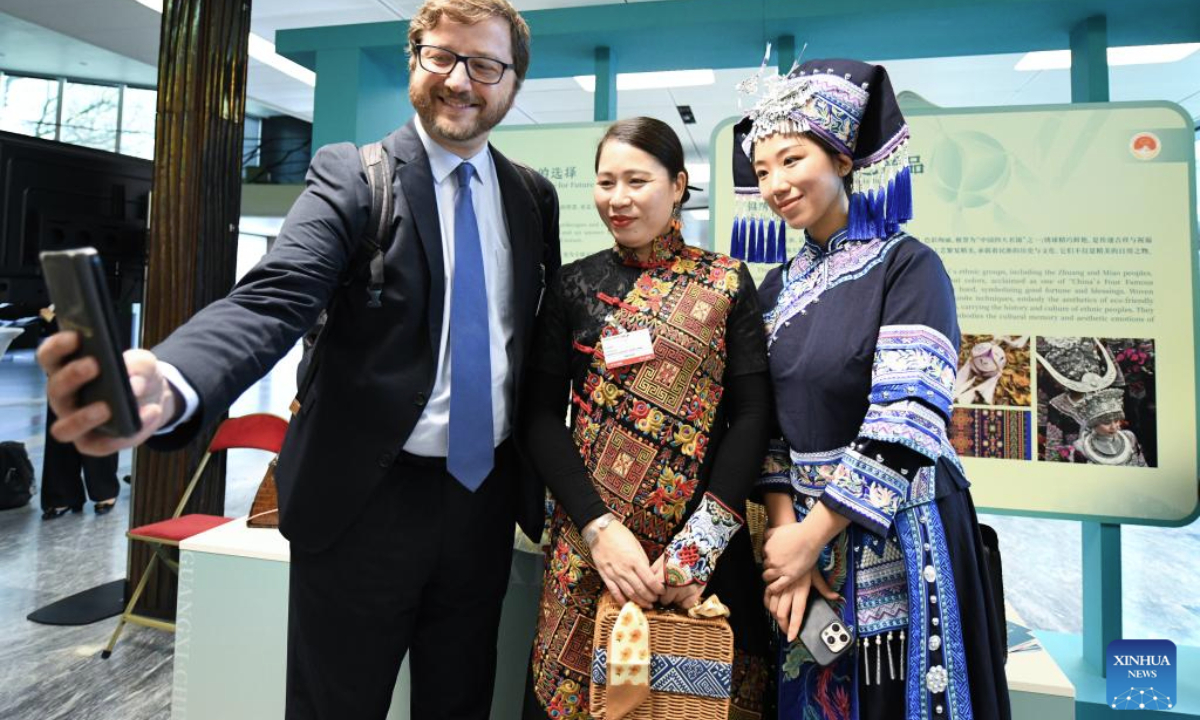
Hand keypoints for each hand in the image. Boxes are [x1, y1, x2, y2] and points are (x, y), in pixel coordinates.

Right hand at [39, 331, 175, 455]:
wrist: (155, 397)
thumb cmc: (136, 374)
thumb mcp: (143, 362)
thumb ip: (138, 365)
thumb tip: (132, 383)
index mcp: (68, 369)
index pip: (49, 356)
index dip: (57, 346)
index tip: (76, 336)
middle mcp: (65, 397)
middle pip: (55, 389)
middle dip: (72, 376)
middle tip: (94, 364)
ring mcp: (75, 422)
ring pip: (64, 428)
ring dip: (83, 418)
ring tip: (107, 407)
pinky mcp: (92, 443)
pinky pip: (100, 445)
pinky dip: (123, 435)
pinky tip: (148, 415)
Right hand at [587, 518, 662, 608]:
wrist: (599, 531)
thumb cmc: (620, 535)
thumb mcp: (636, 545)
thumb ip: (642, 560)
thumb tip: (648, 573)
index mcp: (635, 560)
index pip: (650, 580)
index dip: (658, 589)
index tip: (662, 592)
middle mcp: (625, 569)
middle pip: (641, 590)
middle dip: (651, 598)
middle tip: (656, 600)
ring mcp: (614, 574)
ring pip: (629, 594)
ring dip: (639, 602)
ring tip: (647, 605)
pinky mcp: (605, 576)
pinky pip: (614, 592)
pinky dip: (622, 600)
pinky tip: (628, 604)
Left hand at [649, 556, 703, 609]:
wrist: (698, 548)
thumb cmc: (678, 553)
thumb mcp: (662, 559)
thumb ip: (653, 572)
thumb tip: (646, 583)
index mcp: (663, 577)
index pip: (654, 592)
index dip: (655, 591)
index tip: (657, 589)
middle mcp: (674, 585)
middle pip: (664, 600)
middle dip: (664, 596)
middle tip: (668, 588)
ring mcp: (685, 590)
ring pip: (675, 603)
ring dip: (674, 598)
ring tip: (678, 587)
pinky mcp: (696, 592)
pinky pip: (686, 605)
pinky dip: (684, 602)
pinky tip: (684, 594)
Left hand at [762, 521, 821, 594]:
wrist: (809, 536)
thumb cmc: (796, 531)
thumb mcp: (778, 530)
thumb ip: (769, 534)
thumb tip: (764, 537)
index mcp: (768, 548)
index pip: (763, 556)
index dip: (769, 557)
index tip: (775, 558)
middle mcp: (772, 559)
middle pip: (765, 566)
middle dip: (770, 566)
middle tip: (778, 566)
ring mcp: (780, 569)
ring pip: (767, 577)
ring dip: (769, 577)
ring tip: (776, 576)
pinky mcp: (790, 576)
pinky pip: (777, 586)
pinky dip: (773, 588)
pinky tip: (774, 588)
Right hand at [764, 568, 839, 642]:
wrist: (796, 546)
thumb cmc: (807, 561)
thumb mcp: (817, 576)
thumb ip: (825, 589)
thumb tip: (836, 597)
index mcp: (800, 591)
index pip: (797, 614)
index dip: (793, 627)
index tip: (791, 637)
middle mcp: (788, 591)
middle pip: (782, 614)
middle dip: (783, 626)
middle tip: (787, 632)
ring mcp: (779, 586)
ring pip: (772, 607)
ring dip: (775, 617)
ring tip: (781, 622)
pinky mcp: (773, 582)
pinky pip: (767, 596)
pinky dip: (768, 604)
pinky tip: (771, 608)